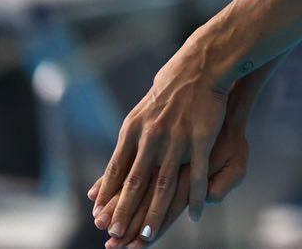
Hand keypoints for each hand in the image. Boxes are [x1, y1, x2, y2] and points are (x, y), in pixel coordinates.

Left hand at [90, 49, 229, 242]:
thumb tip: (105, 178)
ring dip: (155, 212)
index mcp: (133, 132)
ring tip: (148, 235)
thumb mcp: (138, 118)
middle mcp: (151, 137)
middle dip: (125, 211)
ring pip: (163, 184)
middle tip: (116, 235)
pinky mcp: (200, 139)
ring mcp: (176, 139)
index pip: (117, 172)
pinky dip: (195, 197)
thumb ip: (124, 150)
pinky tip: (194, 215)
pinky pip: (198, 174)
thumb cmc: (167, 96)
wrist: (199, 69)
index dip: (109, 199)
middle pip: (136, 182)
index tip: (101, 222)